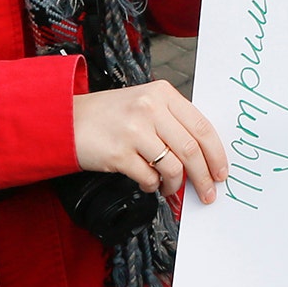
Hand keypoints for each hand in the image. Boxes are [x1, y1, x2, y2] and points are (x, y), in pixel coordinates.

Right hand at [73, 80, 228, 204]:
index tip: (221, 172)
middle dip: (204, 177)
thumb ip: (172, 122)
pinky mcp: (119, 153)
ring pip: (173, 167)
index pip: (202, 126)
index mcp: (163, 93)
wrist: (66, 120)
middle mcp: (150, 108)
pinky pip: (149, 178)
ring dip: (176, 184)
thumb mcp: (145, 104)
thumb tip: (203, 156)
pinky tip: (149, 183)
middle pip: (191, 149)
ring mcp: (134, 130)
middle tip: (208, 193)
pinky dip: (153, 186)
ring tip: (170, 188)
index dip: (216, 153)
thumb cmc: (110, 115)